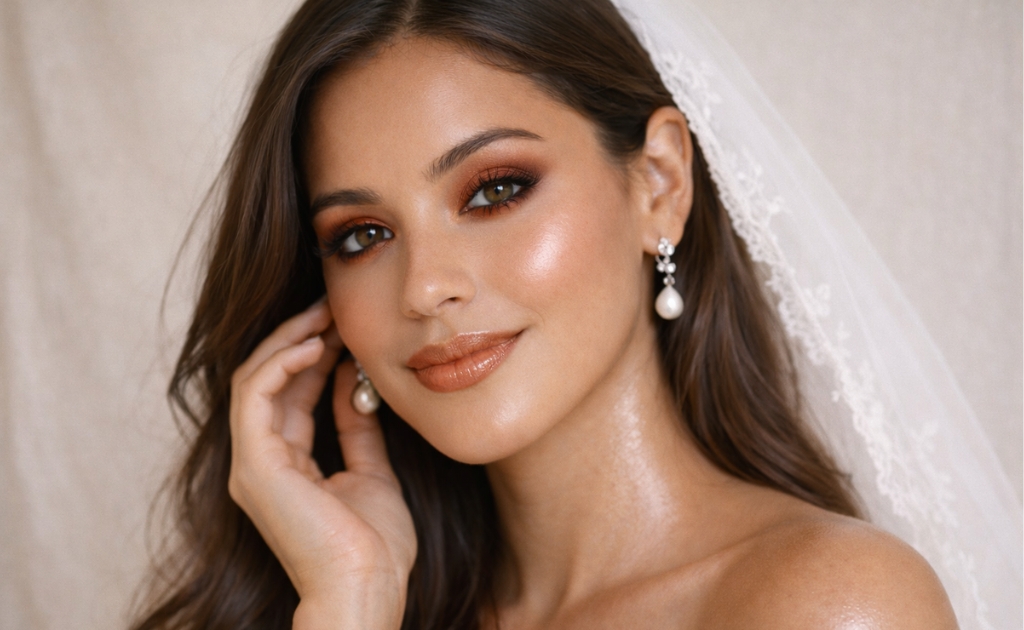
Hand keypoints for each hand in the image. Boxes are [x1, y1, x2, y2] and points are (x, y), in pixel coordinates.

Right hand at [227, 298, 416, 628]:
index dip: (315, 355)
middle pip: (270, 380)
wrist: (367, 588)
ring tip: (325, 316)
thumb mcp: (371, 472)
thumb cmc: (374, 547)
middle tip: (331, 306)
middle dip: (300, 337)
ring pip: (255, 379)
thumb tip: (355, 385)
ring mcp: (254, 463)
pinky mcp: (256, 464)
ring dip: (290, 341)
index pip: (291, 394)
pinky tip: (316, 345)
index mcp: (287, 465)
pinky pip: (256, 396)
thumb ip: (357, 430)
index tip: (345, 325)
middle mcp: (262, 461)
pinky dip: (282, 363)